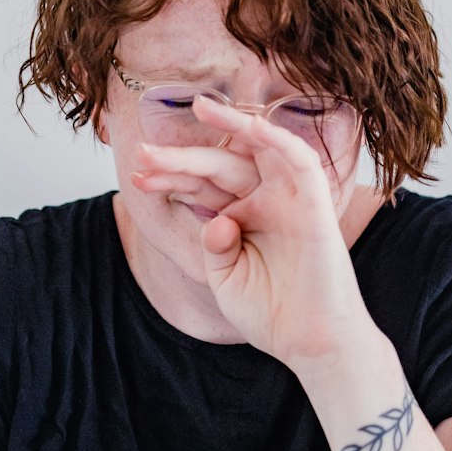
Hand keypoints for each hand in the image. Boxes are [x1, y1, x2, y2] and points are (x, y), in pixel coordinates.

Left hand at [130, 94, 373, 368]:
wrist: (310, 343)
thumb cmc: (271, 314)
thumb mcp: (224, 279)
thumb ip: (213, 246)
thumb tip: (218, 219)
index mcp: (242, 216)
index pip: (202, 186)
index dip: (170, 179)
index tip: (137, 179)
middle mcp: (265, 201)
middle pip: (221, 165)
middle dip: (181, 158)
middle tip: (143, 153)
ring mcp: (290, 199)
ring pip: (260, 150)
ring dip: (233, 126)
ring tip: (200, 107)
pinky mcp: (314, 204)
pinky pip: (298, 161)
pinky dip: (276, 139)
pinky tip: (249, 125)